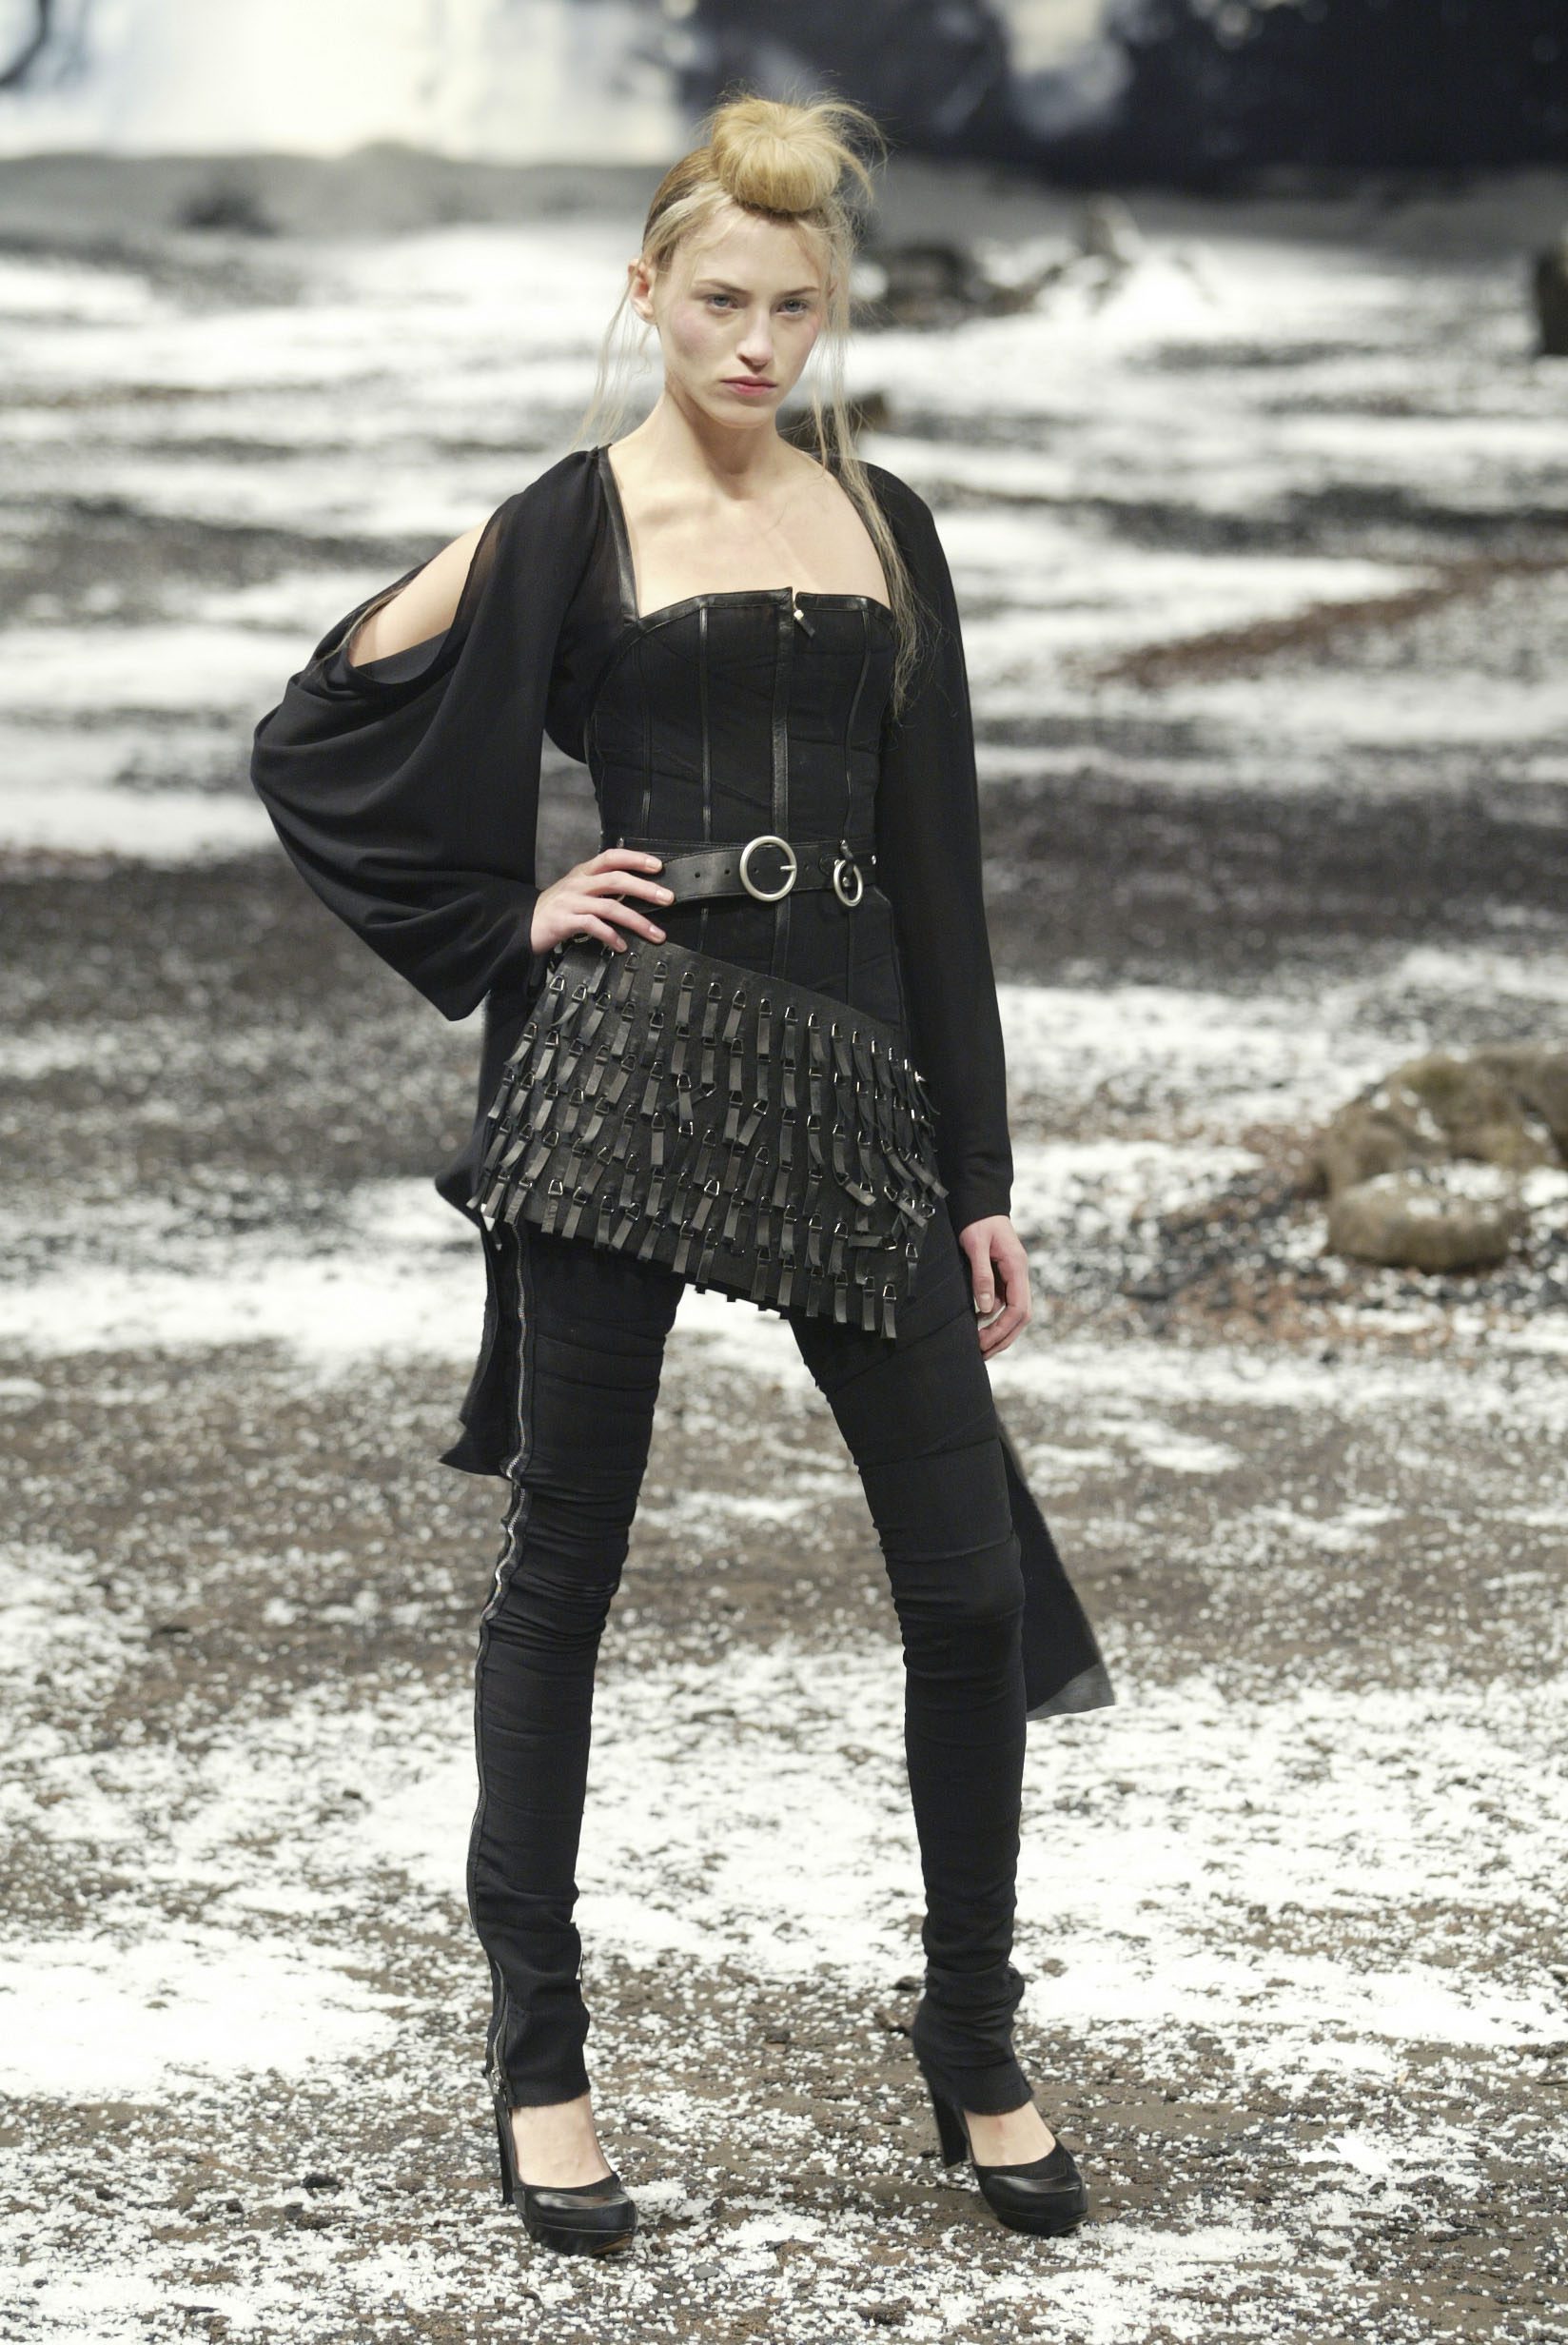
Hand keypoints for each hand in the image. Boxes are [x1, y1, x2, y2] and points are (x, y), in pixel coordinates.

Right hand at [530, 848, 674, 955]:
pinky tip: (622, 945)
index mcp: (583, 872)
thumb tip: (634, 891)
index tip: (658, 866)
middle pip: (617, 879)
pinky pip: (594, 926)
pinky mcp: (565, 921)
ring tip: (655, 933)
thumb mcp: (577, 891)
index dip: (636, 859)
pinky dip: (612, 936)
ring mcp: (571, 901)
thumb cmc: (556, 910)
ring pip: (611, 906)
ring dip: (637, 921)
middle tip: (667, 898)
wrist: (523, 925)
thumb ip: (601, 888)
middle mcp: (579, 883)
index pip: (612, 857)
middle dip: (645, 889)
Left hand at [958, 1214, 1031, 1356]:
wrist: (981, 1203)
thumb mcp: (975, 1245)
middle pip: (1021, 1316)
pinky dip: (994, 1320)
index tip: (983, 1342)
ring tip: (980, 1348)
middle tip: (981, 1353)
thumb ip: (982, 1275)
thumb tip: (986, 1308)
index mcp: (1017, 1267)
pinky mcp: (1004, 1277)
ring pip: (1014, 1313)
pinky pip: (1004, 1304)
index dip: (1003, 1329)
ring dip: (1000, 1332)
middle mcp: (1019, 1275)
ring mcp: (1013, 1277)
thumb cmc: (977, 1221)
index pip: (1019, 1309)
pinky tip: (978, 1328)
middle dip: (1003, 1337)